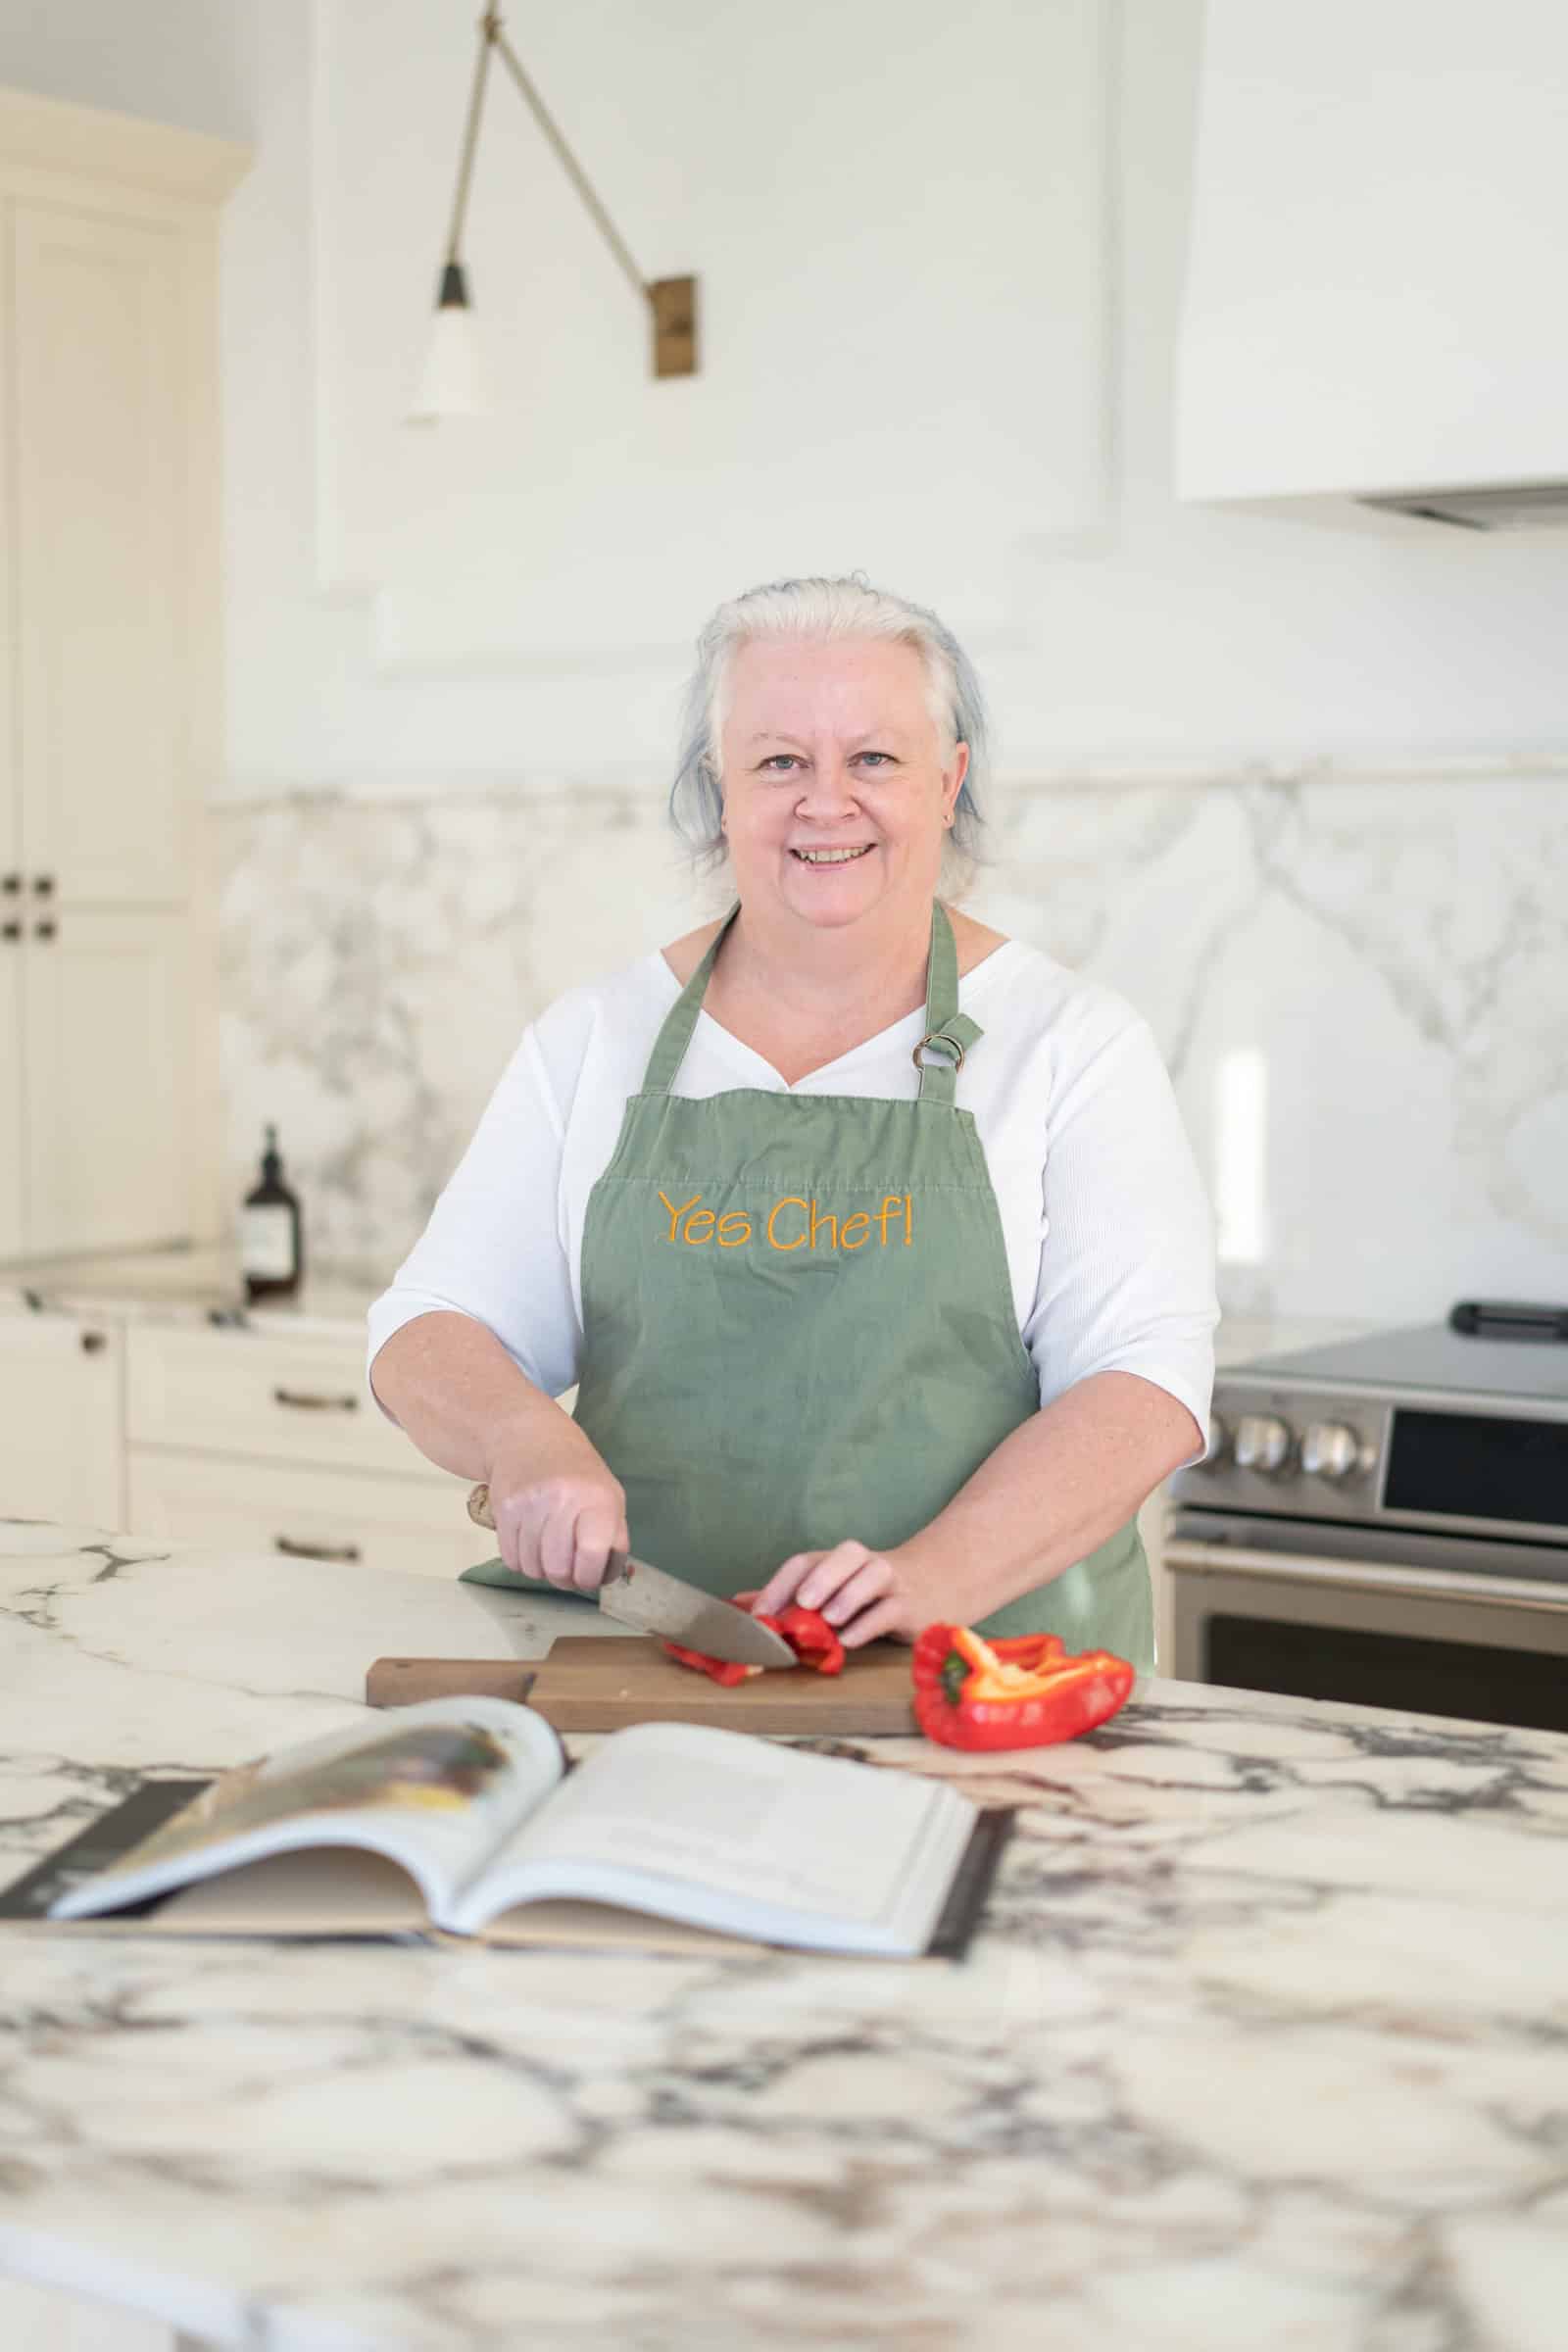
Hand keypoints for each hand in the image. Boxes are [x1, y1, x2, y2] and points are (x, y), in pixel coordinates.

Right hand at [483, 1435, 627, 1593]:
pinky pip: (511, 1559)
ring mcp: (529, 1505)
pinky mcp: (503, 1510)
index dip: (591, 1577)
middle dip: (565, 1580)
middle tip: (568, 1571)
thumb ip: (614, 1539)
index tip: (589, 1578)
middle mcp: (562, 1499)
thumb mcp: (610, 1498)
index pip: (593, 1553)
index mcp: (596, 1498)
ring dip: (542, 1570)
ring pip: (532, 1568)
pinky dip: (522, 1561)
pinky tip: (531, 1543)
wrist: (528, 1440)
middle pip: (558, 1568)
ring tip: (549, 1551)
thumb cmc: (577, 1474)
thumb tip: (605, 1579)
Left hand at [749, 1540, 947, 1648]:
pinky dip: (869, 1623)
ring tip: (830, 1619)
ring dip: (849, 1595)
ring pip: (873, 1575)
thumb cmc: (871, 1591)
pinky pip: (890, 1609)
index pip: (806, 1561)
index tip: (760, 1614)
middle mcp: (865, 1564)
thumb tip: (738, 1602)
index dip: (780, 1585)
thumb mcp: (831, 1588)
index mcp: (838, 1560)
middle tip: (803, 1602)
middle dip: (823, 1576)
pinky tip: (851, 1639)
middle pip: (846, 1555)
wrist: (937, 1582)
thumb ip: (787, 1597)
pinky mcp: (910, 1606)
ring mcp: (891, 1582)